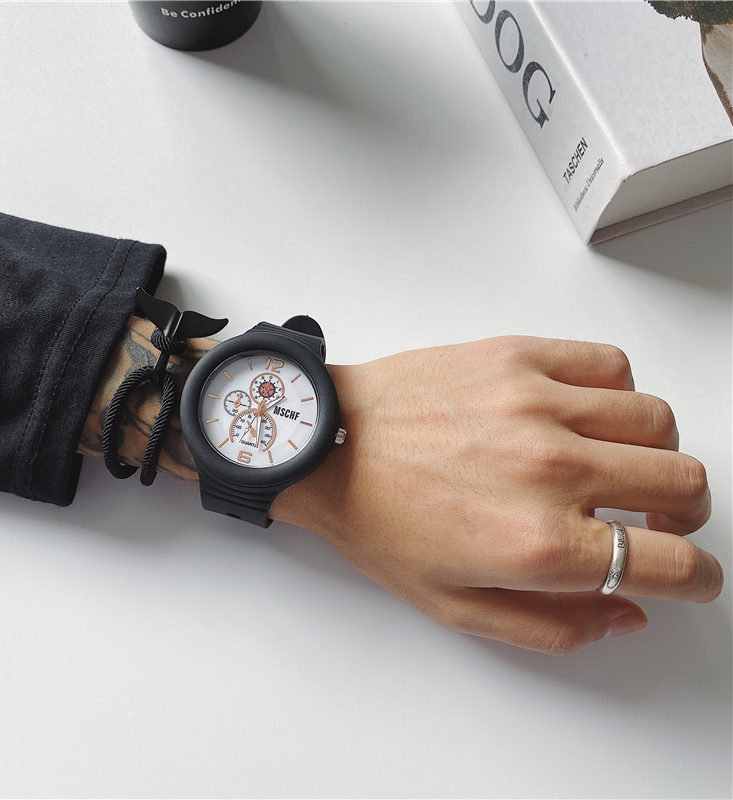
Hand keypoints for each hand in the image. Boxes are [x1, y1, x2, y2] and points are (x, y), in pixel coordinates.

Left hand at [270, 336, 722, 653]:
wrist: (327, 447)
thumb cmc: (376, 520)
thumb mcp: (456, 605)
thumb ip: (553, 625)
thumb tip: (626, 609)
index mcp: (537, 543)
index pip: (671, 564)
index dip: (698, 578)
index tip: (689, 573)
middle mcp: (550, 469)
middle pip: (684, 483)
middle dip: (686, 514)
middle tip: (658, 520)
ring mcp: (536, 404)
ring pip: (656, 420)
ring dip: (655, 452)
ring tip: (619, 464)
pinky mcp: (516, 357)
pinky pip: (608, 362)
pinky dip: (617, 391)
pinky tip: (587, 413)